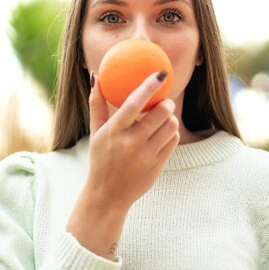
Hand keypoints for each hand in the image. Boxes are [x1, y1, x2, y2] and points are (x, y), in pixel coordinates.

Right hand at [85, 70, 179, 209]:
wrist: (108, 195)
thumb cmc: (101, 158)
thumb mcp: (95, 132)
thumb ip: (97, 104)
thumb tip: (96, 76)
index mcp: (114, 132)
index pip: (133, 103)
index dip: (149, 87)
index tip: (160, 74)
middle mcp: (131, 143)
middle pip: (160, 114)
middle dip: (167, 103)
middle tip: (165, 101)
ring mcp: (146, 155)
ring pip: (171, 126)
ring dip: (171, 118)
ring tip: (164, 117)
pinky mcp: (157, 165)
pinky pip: (173, 141)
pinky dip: (171, 133)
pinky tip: (163, 133)